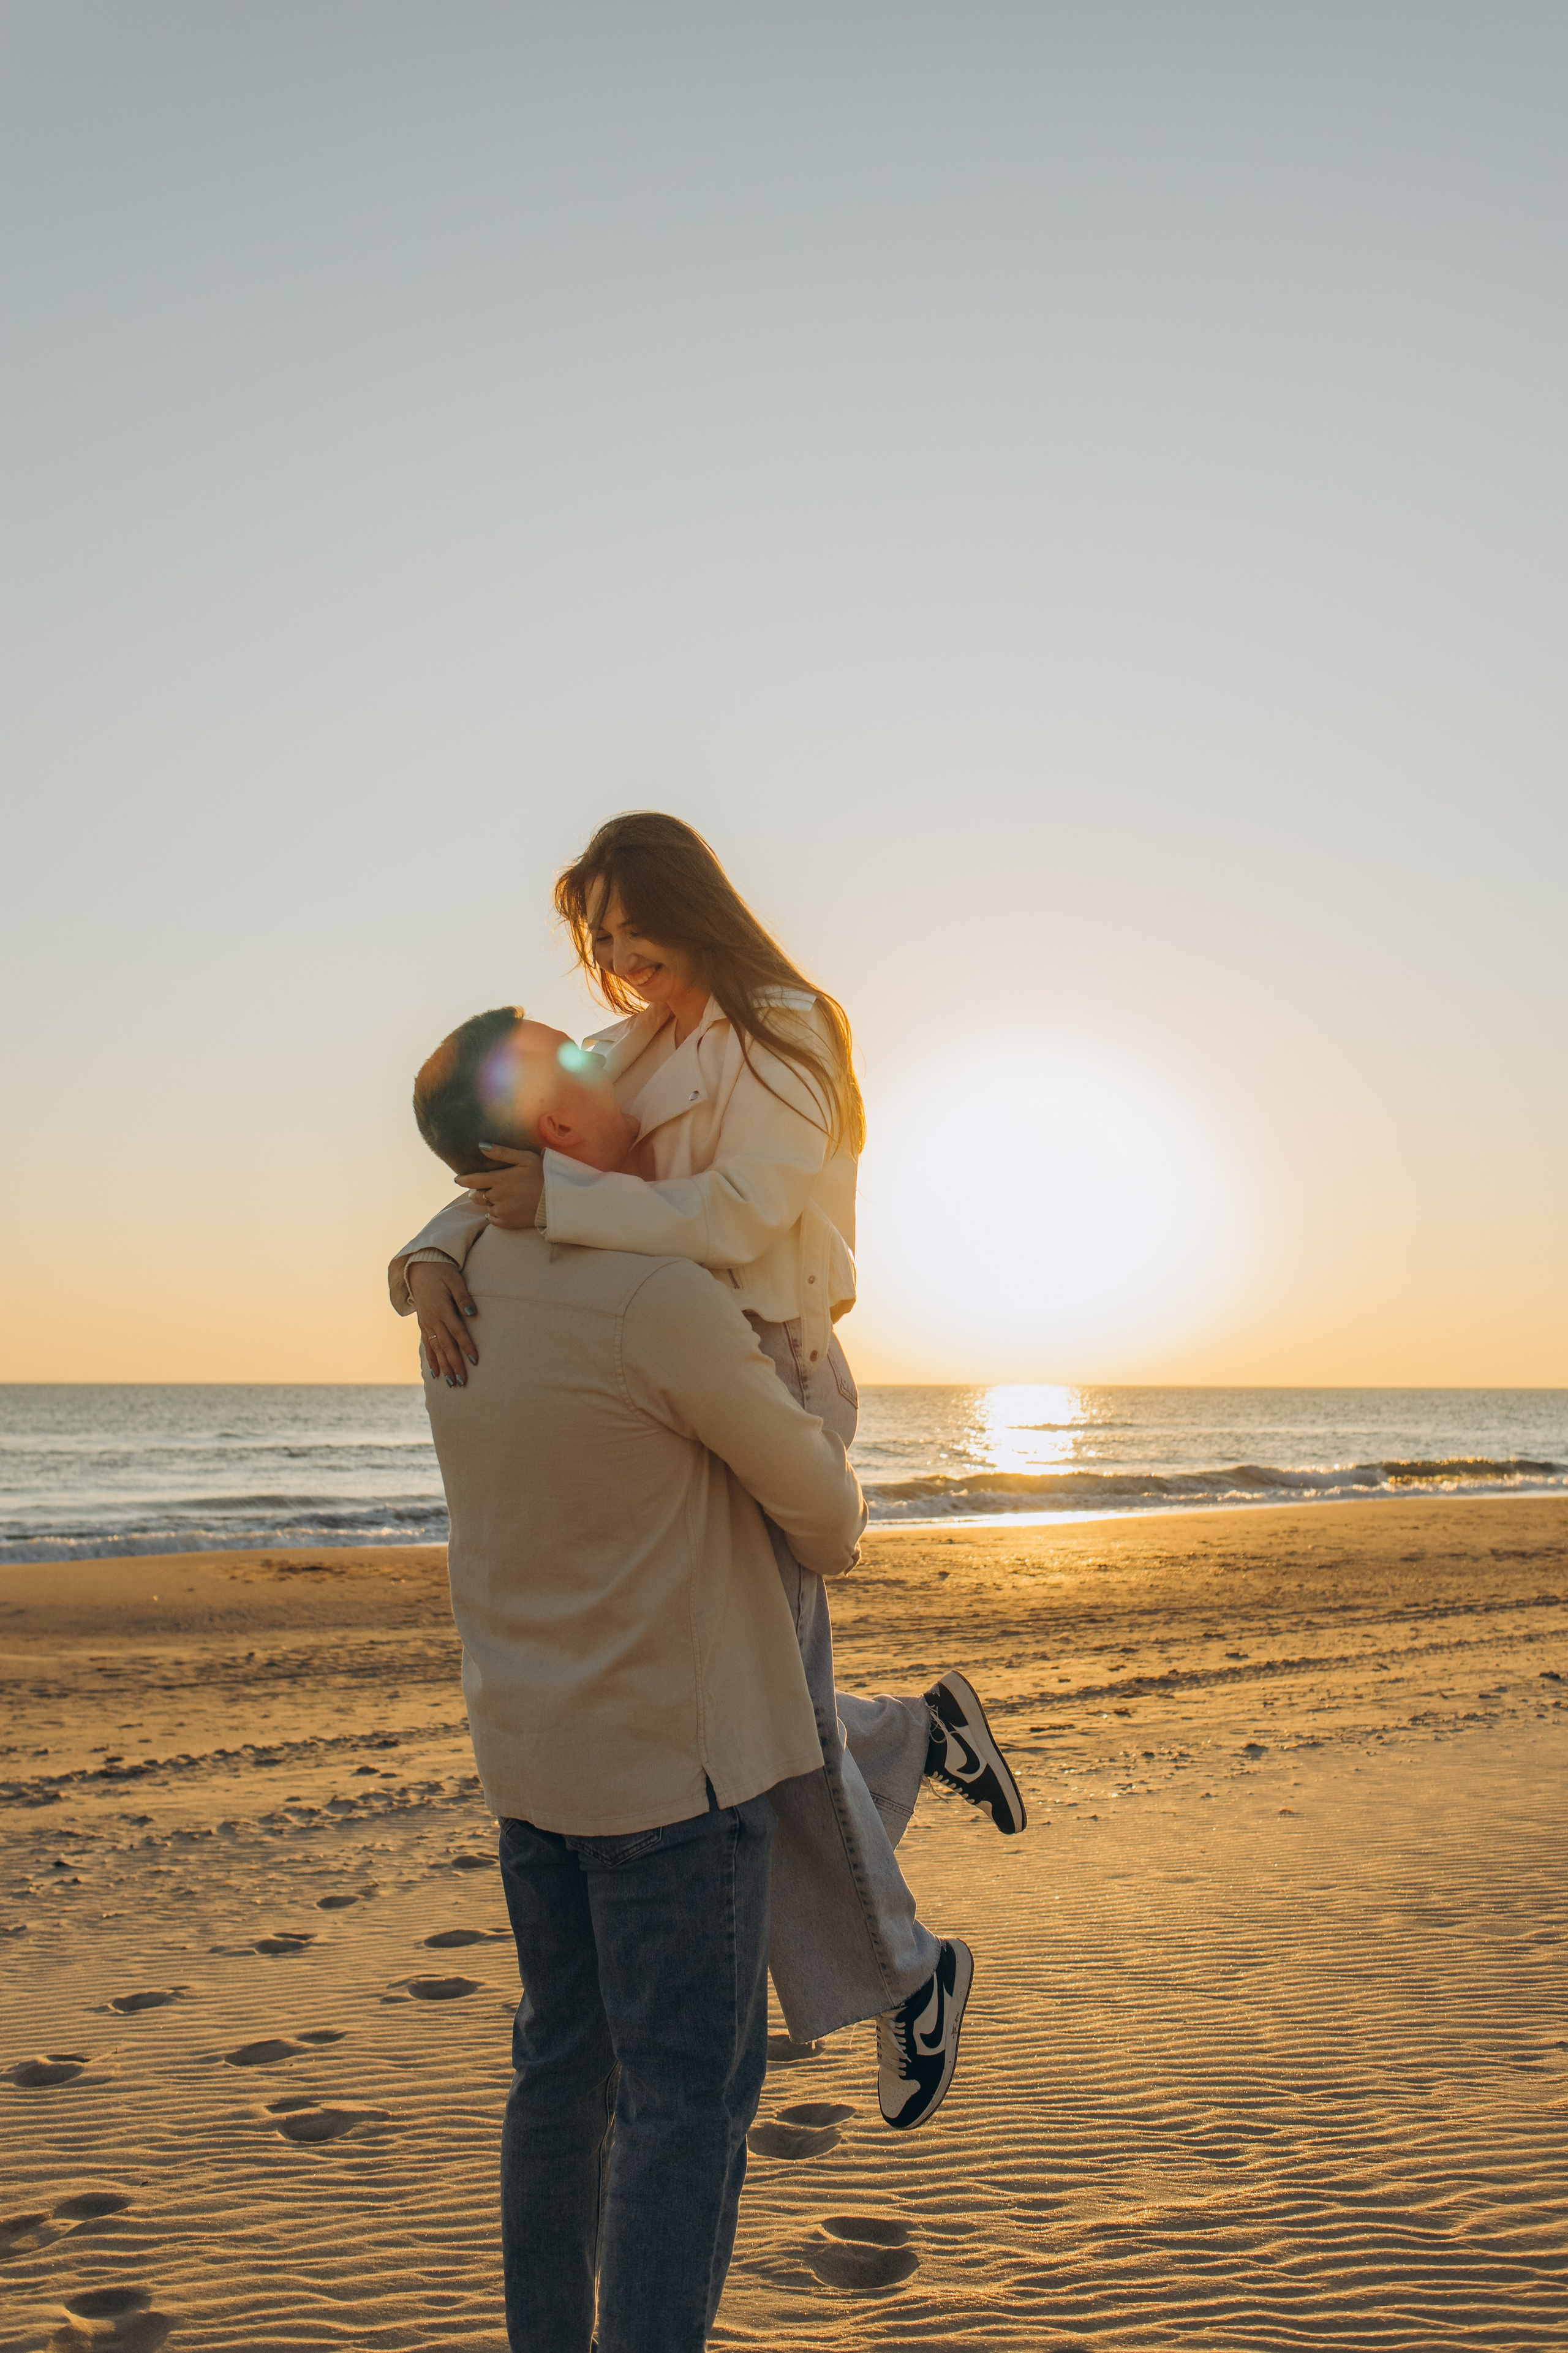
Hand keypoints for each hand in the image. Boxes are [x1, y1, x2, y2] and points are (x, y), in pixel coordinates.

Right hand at [409, 1259, 478, 1384]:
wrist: (420, 1268)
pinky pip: (426, 1345)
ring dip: (443, 1367)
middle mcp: (432, 1319)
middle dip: (455, 1364)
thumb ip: (464, 1297)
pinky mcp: (422, 1325)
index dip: (466, 1346)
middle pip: (446, 1345)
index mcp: (442, 1309)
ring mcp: (425, 1323)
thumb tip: (472, 1313)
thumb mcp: (455, 1280)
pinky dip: (431, 1360)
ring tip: (451, 1383)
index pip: (457, 1331)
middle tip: (463, 1381)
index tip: (475, 1360)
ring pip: (435, 1349)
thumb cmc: (443, 1273)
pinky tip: (435, 1374)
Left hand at [461, 1145, 543, 1230]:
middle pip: (476, 1196)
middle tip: (486, 1188)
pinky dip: (495, 1214)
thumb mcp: (525, 1158)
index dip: (463, 1180)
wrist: (557, 1201)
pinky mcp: (508, 1223)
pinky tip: (506, 1208)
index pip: (472, 1181)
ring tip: (501, 1197)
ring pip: (486, 1207)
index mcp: (499, 1180)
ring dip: (489, 1202)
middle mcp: (497, 1197)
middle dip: (477, 1192)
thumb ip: (501, 1153)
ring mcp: (502, 1211)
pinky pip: (493, 1219)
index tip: (458, 1180)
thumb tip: (480, 1146)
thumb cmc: (542, 1175)